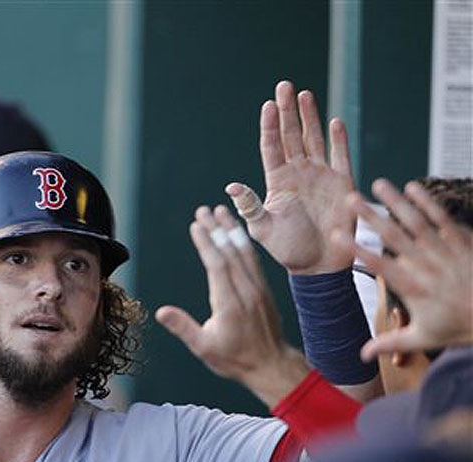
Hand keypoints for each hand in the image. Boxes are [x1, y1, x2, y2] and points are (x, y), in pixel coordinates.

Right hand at [155, 205, 309, 407]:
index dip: (206, 244)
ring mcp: (258, 289)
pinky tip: (237, 232)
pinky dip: (244, 242)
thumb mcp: (204, 348)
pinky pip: (253, 260)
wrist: (272, 366)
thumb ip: (183, 327)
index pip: (217, 266)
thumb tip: (161, 312)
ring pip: (244, 252)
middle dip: (216, 228)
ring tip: (221, 211)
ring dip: (231, 229)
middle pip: (229, 253)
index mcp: (229, 304)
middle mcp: (246, 291)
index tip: (196, 225)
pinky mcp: (264, 289)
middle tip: (203, 209)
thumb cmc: (235, 359)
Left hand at [225, 81, 354, 273]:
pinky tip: (335, 121)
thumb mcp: (263, 229)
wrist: (318, 265)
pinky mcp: (342, 183)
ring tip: (304, 94)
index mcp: (277, 182)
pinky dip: (338, 139)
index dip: (270, 126)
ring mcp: (320, 176)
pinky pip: (340, 156)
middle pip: (292, 135)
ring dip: (310, 117)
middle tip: (284, 86)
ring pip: (314, 139)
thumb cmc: (287, 249)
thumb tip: (230, 187)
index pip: (272, 147)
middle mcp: (297, 174)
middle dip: (288, 111)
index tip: (267, 105)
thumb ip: (249, 206)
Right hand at [333, 180, 472, 359]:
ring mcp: (445, 251)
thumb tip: (362, 356)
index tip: (337, 234)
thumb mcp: (424, 338)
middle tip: (350, 198)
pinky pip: (442, 217)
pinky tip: (412, 187)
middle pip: (393, 236)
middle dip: (370, 216)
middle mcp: (426, 266)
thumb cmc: (461, 327)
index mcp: (412, 287)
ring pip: (416, 221)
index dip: (355, 248)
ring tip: (377, 183)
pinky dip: (427, 201)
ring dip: (395, 201)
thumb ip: (391, 343)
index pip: (377, 264)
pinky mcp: (463, 241)